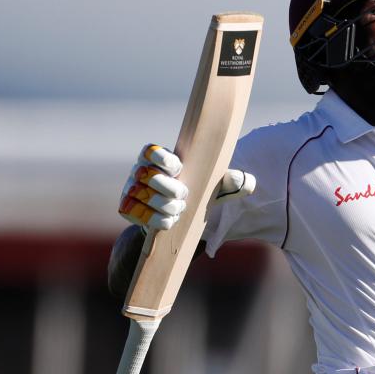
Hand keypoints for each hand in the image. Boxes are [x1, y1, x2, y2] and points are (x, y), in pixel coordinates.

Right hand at [118, 144, 254, 229]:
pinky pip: (134, 212)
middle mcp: (139, 171)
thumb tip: (248, 181)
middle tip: (184, 195)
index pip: (151, 151)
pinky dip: (154, 219)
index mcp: (158, 159)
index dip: (162, 158)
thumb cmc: (195, 196)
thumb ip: (228, 182)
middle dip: (168, 187)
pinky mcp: (126, 208)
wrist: (174, 222)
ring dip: (163, 205)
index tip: (179, 167)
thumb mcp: (212, 188)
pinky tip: (169, 222)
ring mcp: (131, 190)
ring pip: (142, 195)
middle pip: (147, 175)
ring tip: (179, 210)